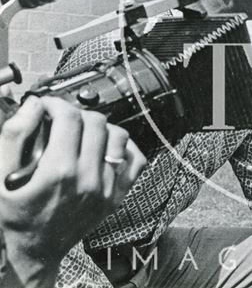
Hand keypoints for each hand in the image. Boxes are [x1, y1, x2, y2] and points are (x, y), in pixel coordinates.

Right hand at [0, 97, 146, 286]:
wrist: (36, 250)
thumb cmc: (17, 213)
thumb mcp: (1, 177)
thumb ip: (15, 137)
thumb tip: (34, 106)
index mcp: (58, 171)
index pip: (69, 117)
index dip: (57, 104)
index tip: (48, 106)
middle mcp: (88, 178)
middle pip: (96, 122)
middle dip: (77, 114)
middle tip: (63, 120)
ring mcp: (107, 188)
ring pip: (118, 136)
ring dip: (101, 128)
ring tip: (84, 133)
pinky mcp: (118, 196)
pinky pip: (136, 160)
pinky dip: (125, 148)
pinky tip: (106, 147)